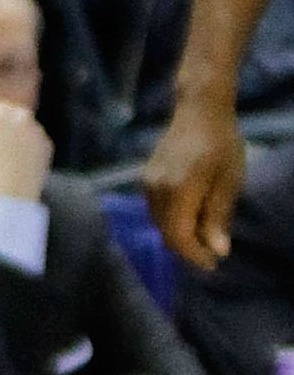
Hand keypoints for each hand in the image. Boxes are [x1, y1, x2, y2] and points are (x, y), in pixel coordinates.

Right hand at [144, 92, 244, 269]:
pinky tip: (191, 215)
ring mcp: (148, 183)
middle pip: (166, 233)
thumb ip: (218, 217)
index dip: (194, 255)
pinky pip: (156, 209)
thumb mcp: (228, 181)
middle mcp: (157, 189)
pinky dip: (172, 219)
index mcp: (180, 190)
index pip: (179, 236)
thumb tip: (217, 251)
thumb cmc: (221, 143)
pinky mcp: (146, 178)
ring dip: (179, 234)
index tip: (213, 264)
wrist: (199, 110)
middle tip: (211, 254)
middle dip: (188, 248)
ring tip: (204, 234)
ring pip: (159, 223)